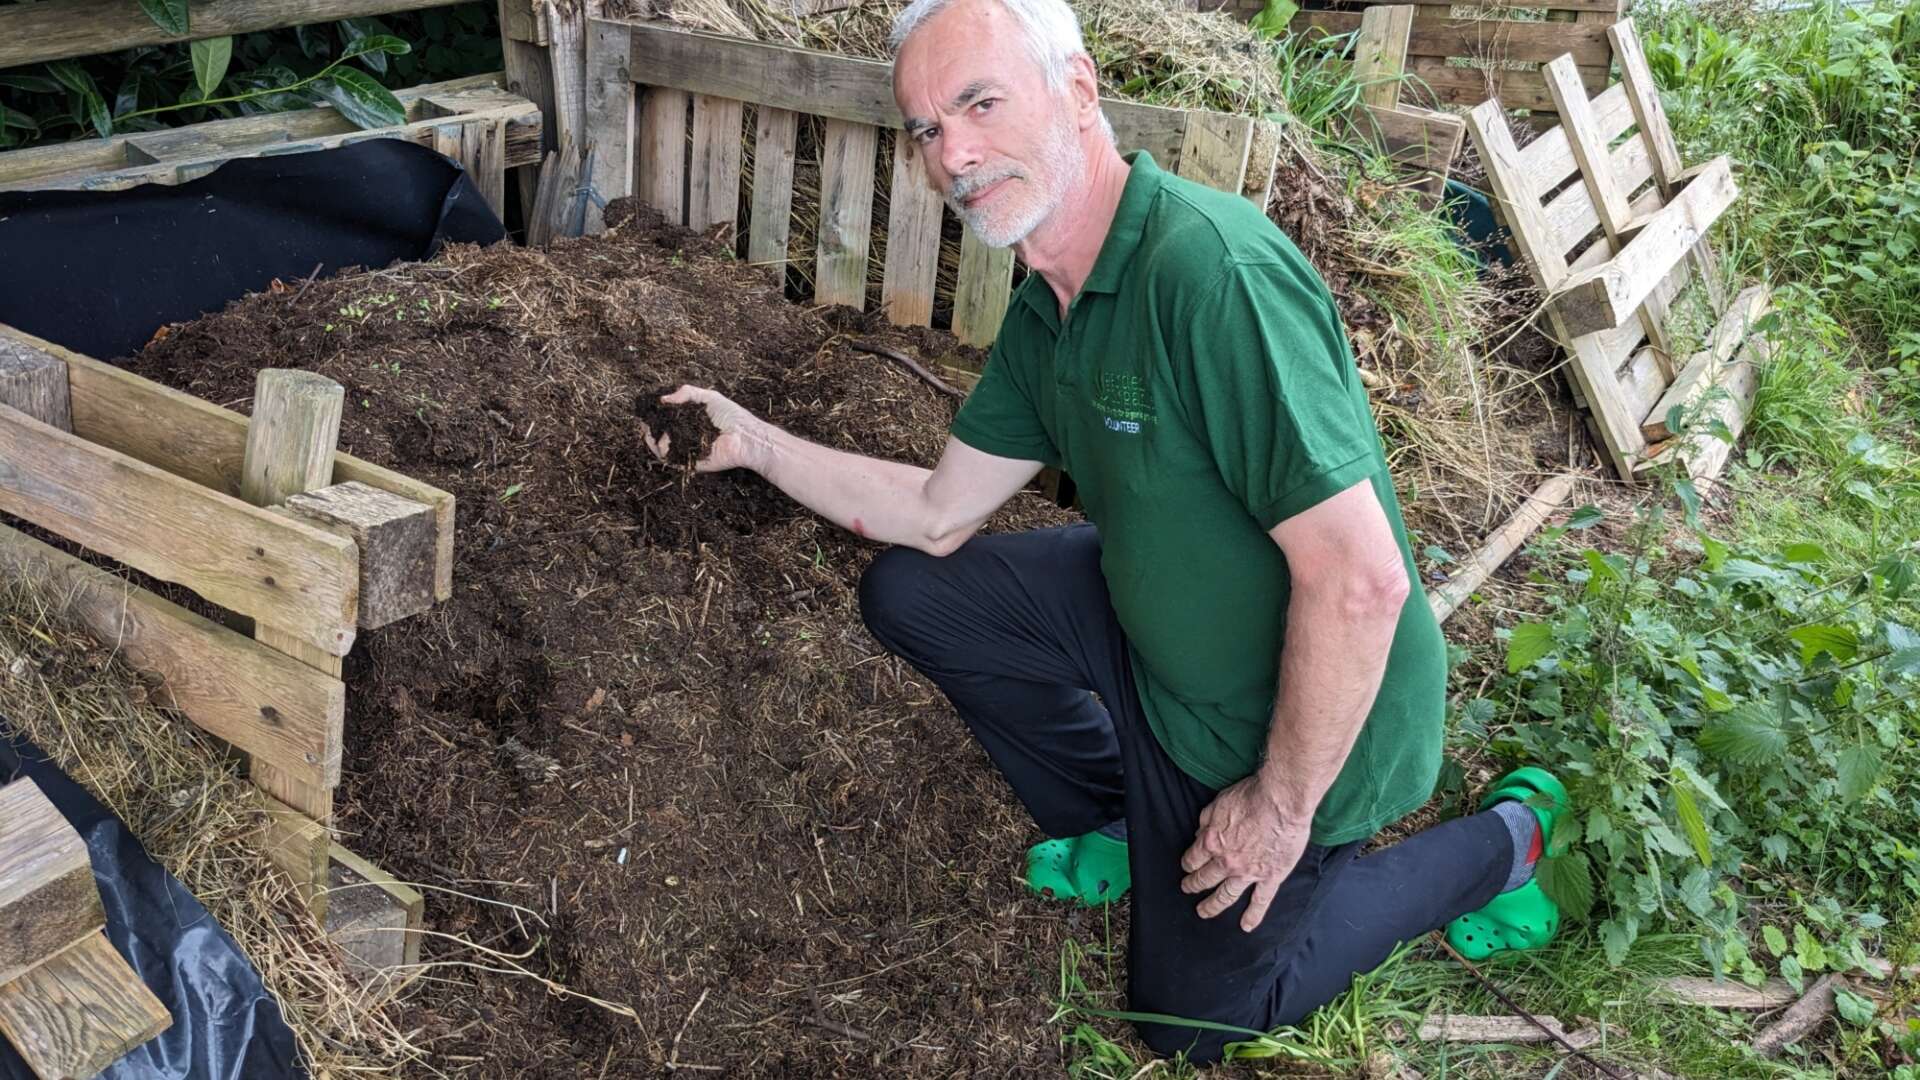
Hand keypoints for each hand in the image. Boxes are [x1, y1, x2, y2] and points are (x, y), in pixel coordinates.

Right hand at [647, 385, 775, 473]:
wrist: (745, 437)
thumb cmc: (732, 416)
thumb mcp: (709, 397)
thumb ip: (687, 393)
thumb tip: (663, 399)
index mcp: (692, 422)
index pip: (668, 420)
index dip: (656, 416)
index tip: (646, 411)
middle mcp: (688, 437)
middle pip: (662, 435)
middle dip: (650, 430)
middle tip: (643, 424)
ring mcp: (689, 451)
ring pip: (663, 449)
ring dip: (653, 441)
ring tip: (649, 433)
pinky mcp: (691, 464)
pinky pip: (672, 461)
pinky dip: (662, 453)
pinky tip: (659, 442)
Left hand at [1179, 772, 1310, 931]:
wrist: (1281, 801)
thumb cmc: (1252, 796)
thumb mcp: (1219, 802)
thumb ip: (1207, 819)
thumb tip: (1199, 831)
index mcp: (1212, 842)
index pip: (1193, 858)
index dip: (1188, 863)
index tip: (1186, 866)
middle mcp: (1226, 861)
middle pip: (1205, 878)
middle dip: (1193, 885)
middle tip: (1187, 889)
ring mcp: (1248, 872)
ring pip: (1226, 894)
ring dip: (1212, 905)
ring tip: (1203, 911)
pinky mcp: (1270, 877)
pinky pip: (1260, 901)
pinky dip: (1253, 915)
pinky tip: (1246, 926)